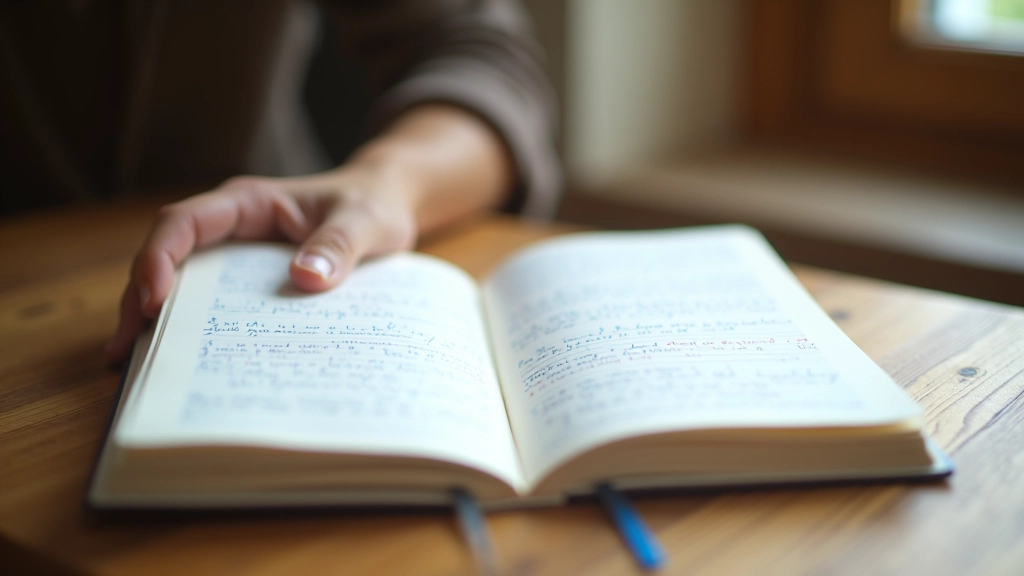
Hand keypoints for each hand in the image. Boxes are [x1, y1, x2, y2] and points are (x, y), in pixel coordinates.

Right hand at [105, 168, 417, 361]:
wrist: (386, 203)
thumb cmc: (373, 203)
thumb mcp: (366, 222)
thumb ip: (340, 245)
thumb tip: (305, 279)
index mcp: (249, 203)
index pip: (185, 222)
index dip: (159, 256)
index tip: (154, 299)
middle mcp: (232, 226)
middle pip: (168, 257)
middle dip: (140, 298)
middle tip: (126, 348)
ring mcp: (236, 253)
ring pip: (181, 282)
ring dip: (154, 318)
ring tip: (128, 362)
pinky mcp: (248, 279)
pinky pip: (211, 301)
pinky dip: (190, 327)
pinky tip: (178, 360)